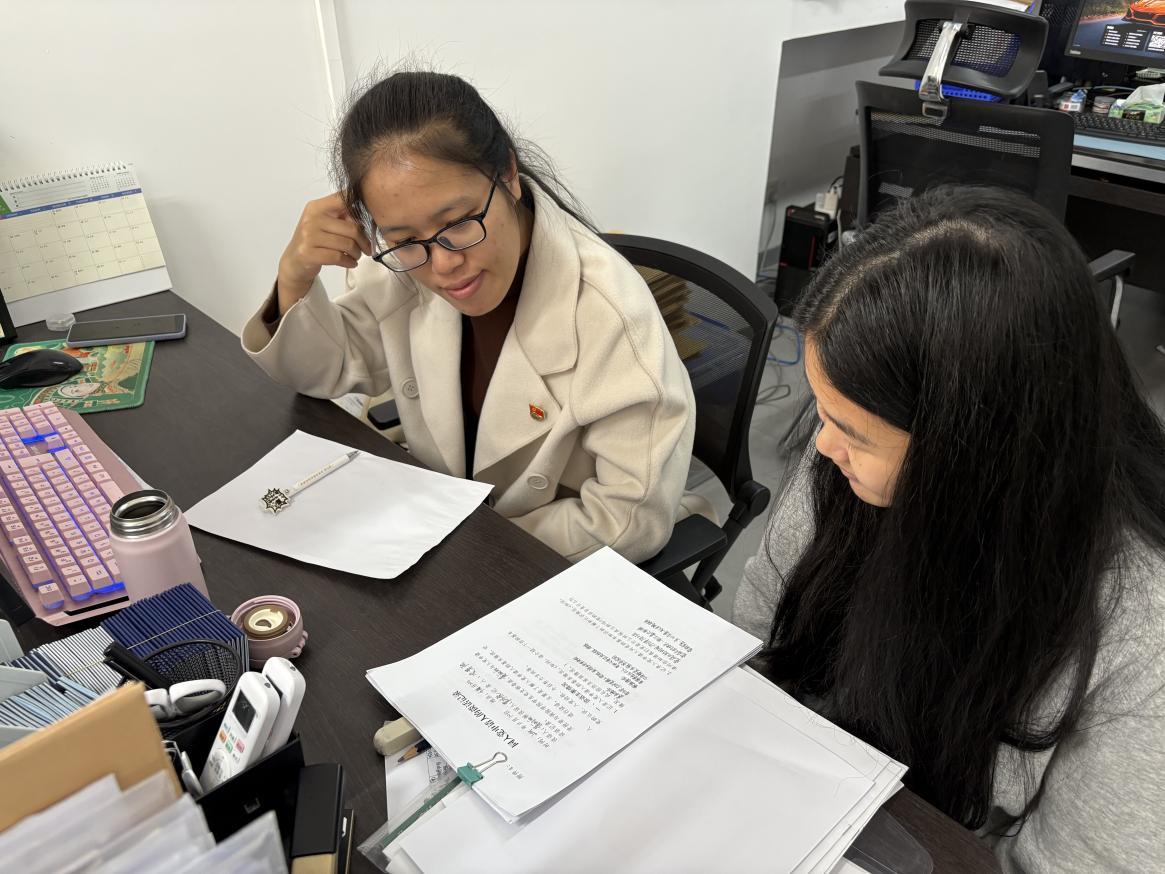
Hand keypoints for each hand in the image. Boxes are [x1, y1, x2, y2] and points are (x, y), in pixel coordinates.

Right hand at [276, 193, 371, 313]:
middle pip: (351, 228)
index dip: (361, 207)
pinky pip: (338, 257)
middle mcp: (312, 219)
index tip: (369, 219)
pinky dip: (349, 261)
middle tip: (367, 248)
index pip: (344, 199)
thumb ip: (343, 217)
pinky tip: (351, 262)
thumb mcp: (325, 223)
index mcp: (317, 207)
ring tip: (357, 255)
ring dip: (357, 253)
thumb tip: (367, 219)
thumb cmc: (315, 240)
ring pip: (347, 244)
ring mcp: (309, 236)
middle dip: (364, 241)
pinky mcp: (308, 254)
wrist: (294, 261)